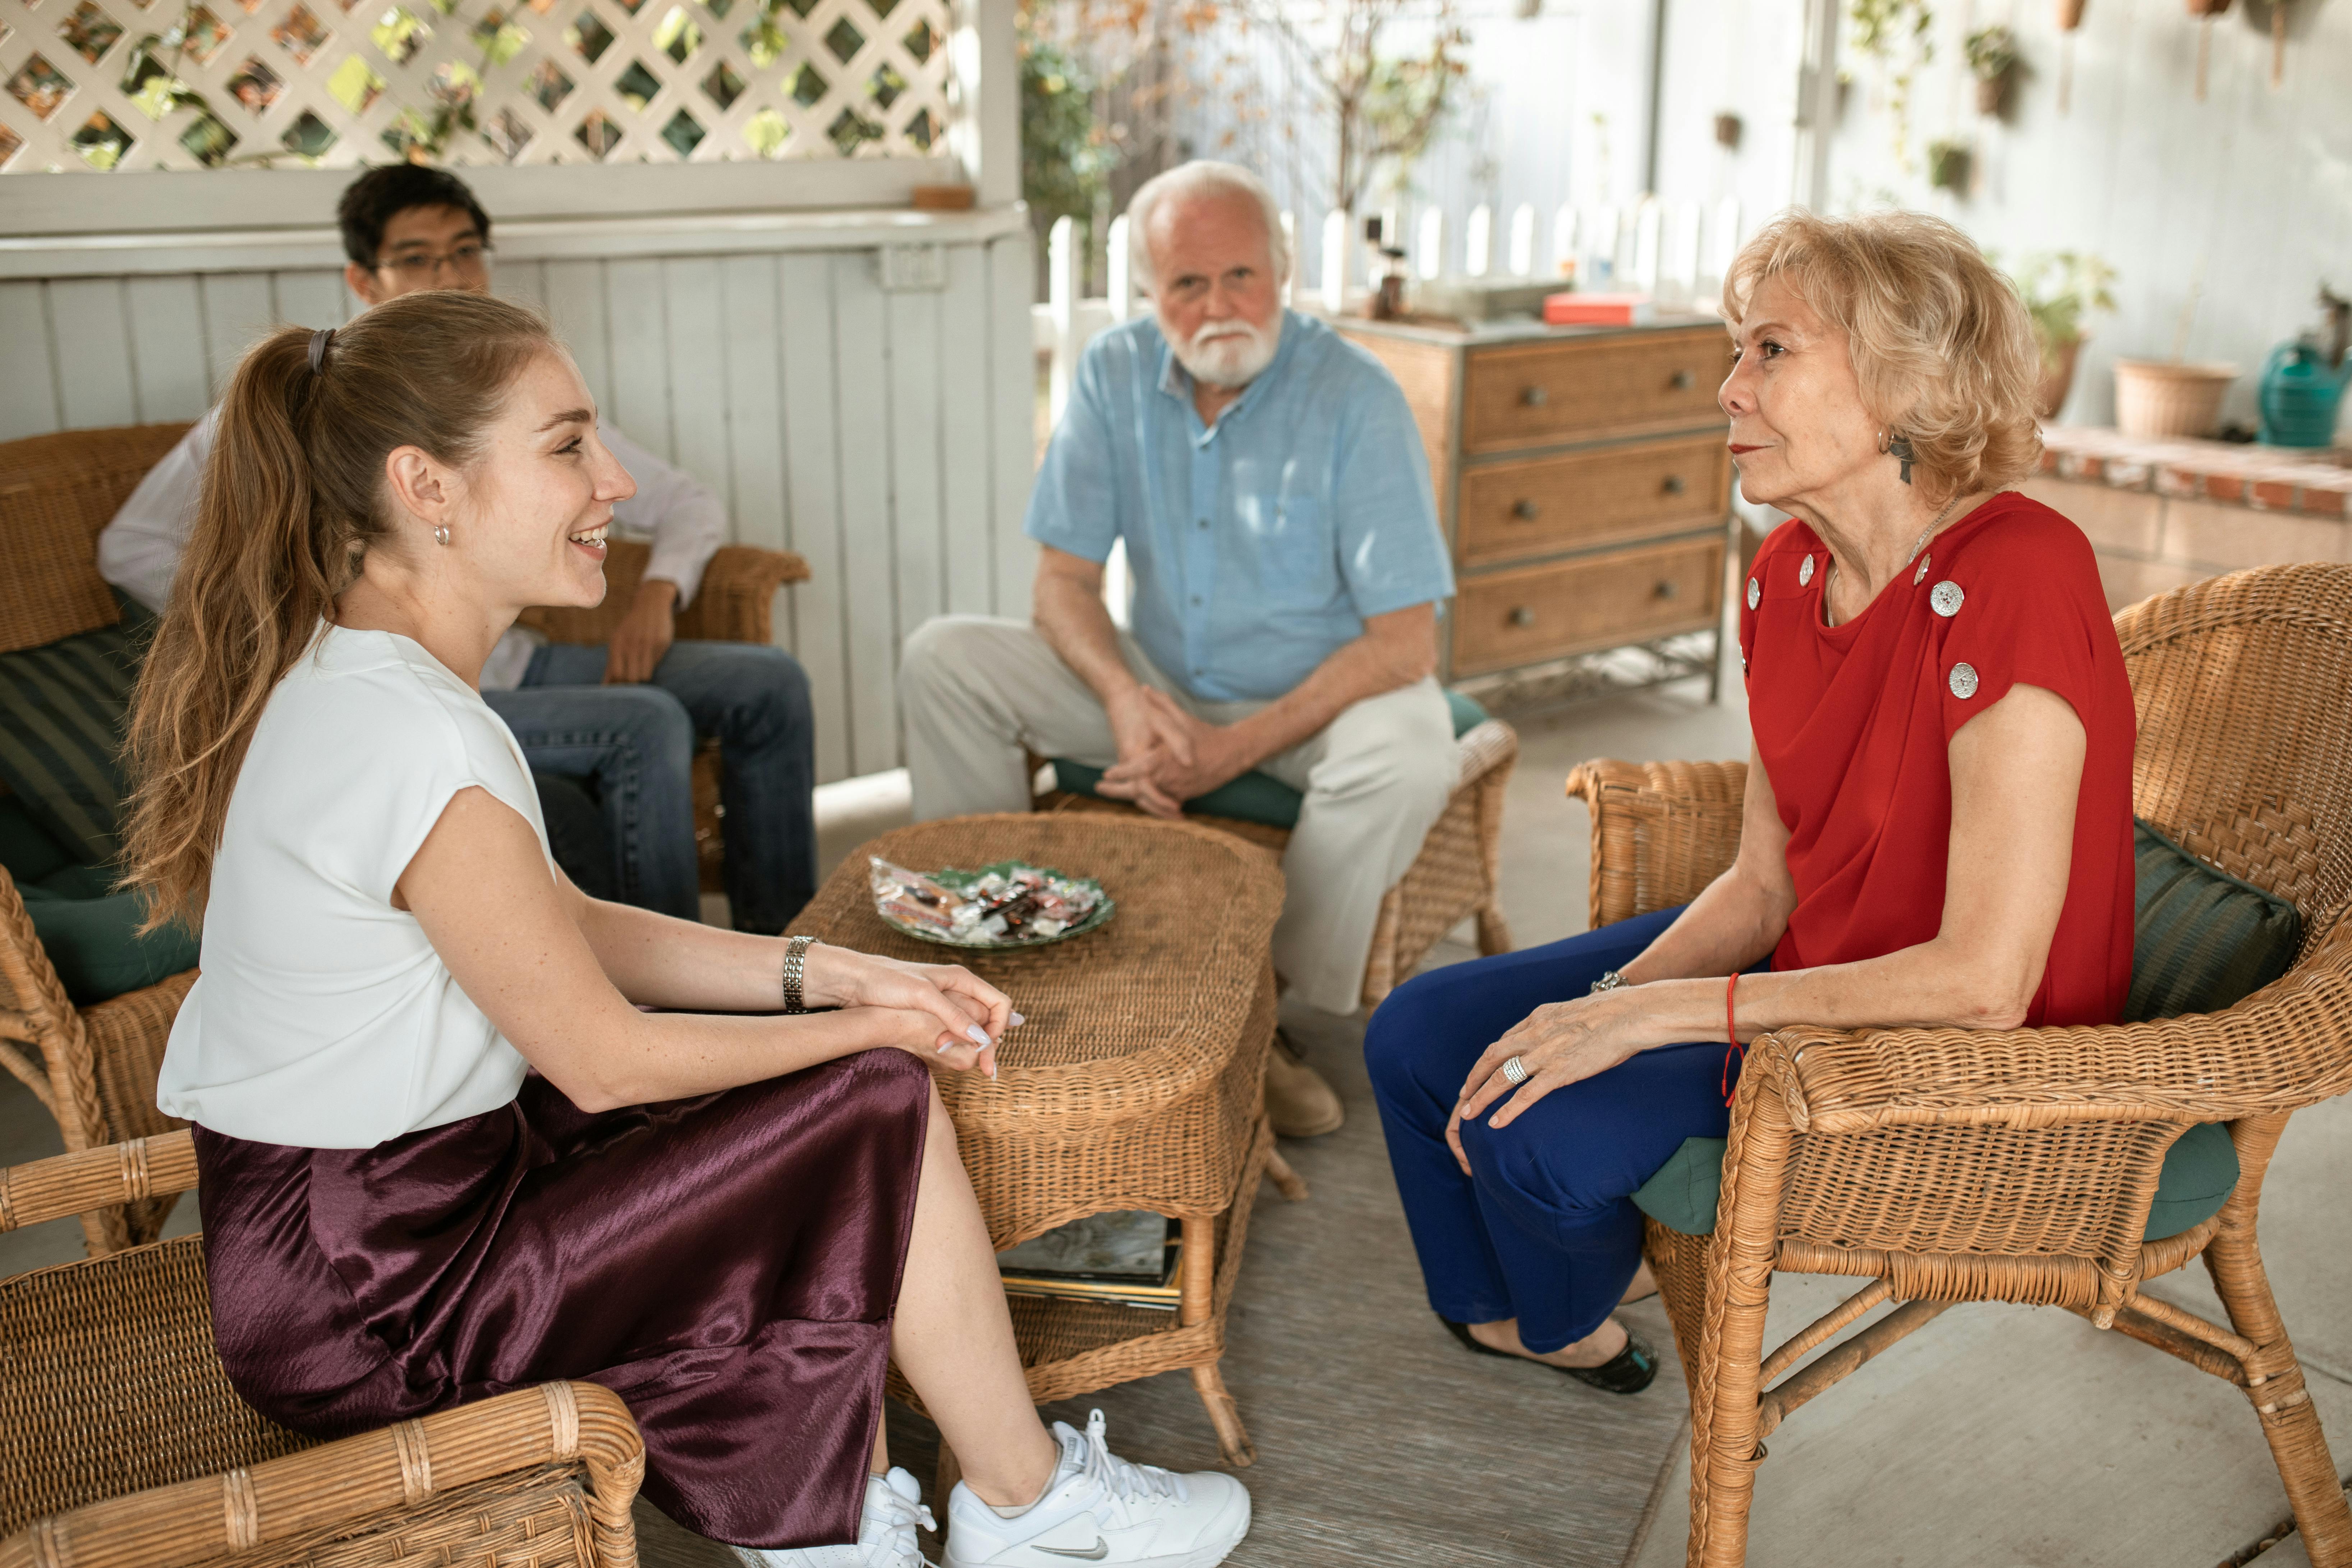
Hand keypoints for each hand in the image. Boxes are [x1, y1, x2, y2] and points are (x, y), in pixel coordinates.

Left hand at [604, 578, 678, 683]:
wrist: (650, 604)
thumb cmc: (631, 629)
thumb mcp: (618, 642)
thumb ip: (612, 664)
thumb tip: (605, 688)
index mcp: (617, 643)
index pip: (617, 674)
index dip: (619, 686)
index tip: (620, 690)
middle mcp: (632, 643)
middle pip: (631, 678)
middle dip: (631, 685)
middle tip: (632, 685)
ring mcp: (648, 643)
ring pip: (645, 675)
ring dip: (643, 677)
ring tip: (642, 672)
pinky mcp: (662, 642)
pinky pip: (657, 664)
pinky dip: (653, 665)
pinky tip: (651, 657)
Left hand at [802, 944, 1016, 1070]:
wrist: (853, 982)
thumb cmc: (885, 981)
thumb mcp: (922, 996)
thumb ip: (953, 1016)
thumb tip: (981, 1039)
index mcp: (962, 979)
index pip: (1000, 1004)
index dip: (999, 1028)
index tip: (985, 1051)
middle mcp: (957, 991)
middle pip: (988, 1021)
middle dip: (986, 1044)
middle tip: (981, 1070)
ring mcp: (944, 1005)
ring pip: (971, 1031)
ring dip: (968, 1048)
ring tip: (957, 1062)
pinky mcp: (930, 1018)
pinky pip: (953, 1035)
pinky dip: (954, 1048)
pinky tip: (945, 1058)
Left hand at [1097, 689, 1251, 817]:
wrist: (1232, 755)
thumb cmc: (1205, 735)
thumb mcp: (1183, 718)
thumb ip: (1161, 704)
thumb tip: (1143, 689)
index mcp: (1168, 759)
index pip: (1140, 768)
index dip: (1122, 772)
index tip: (1106, 773)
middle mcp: (1171, 777)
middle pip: (1139, 789)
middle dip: (1117, 790)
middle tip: (1098, 788)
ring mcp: (1177, 790)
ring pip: (1149, 799)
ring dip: (1130, 797)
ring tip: (1110, 793)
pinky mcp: (1183, 796)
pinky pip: (1161, 801)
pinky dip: (1147, 800)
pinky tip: (1133, 797)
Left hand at [1450, 992, 1652, 1160]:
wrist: (1630, 1014)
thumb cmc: (1612, 1013)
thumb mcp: (1575, 1012)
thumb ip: (1559, 1024)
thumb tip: (1559, 1032)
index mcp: (1538, 1018)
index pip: (1505, 1040)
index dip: (1489, 1058)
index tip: (1480, 1071)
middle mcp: (1534, 1033)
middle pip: (1492, 1057)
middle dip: (1474, 1077)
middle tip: (1464, 1095)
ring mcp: (1545, 1053)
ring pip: (1501, 1077)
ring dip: (1481, 1096)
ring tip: (1468, 1114)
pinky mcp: (1560, 1071)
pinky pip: (1526, 1094)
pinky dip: (1507, 1109)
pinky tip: (1496, 1123)